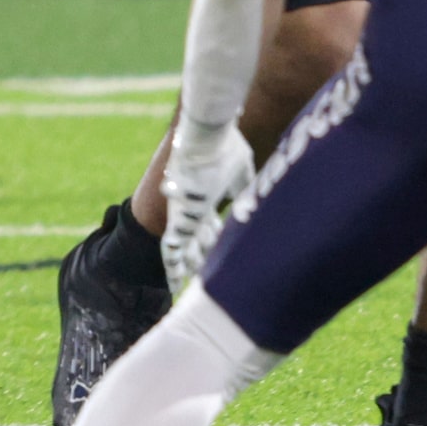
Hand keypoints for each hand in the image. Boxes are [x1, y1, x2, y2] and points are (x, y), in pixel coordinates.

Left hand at [160, 118, 253, 291]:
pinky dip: (173, 268)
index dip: (212, 243)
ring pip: (178, 249)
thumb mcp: (241, 171)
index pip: (207, 227)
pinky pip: (171, 248)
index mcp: (206, 198)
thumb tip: (255, 205)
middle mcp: (192, 208)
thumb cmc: (225, 148)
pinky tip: (173, 287)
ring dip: (183, 269)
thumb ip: (245, 189)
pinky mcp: (178, 218)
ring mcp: (183, 213)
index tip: (217, 257)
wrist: (208, 136)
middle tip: (199, 280)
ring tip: (181, 289)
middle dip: (197, 260)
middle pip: (193, 241)